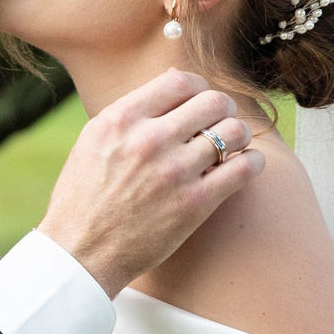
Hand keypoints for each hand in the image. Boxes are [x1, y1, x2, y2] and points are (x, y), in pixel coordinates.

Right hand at [38, 70, 260, 293]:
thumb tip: (175, 81)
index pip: (180, 80)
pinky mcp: (195, 204)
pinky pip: (245, 168)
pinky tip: (244, 166)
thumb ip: (131, 113)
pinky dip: (253, 162)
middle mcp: (149, 140)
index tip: (199, 102)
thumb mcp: (93, 141)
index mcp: (121, 120)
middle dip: (223, 109)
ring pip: (234, 132)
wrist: (80, 253)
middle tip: (220, 123)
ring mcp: (174, 172)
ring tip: (231, 147)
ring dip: (239, 135)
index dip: (198, 88)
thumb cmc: (84, 197)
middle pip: (213, 101)